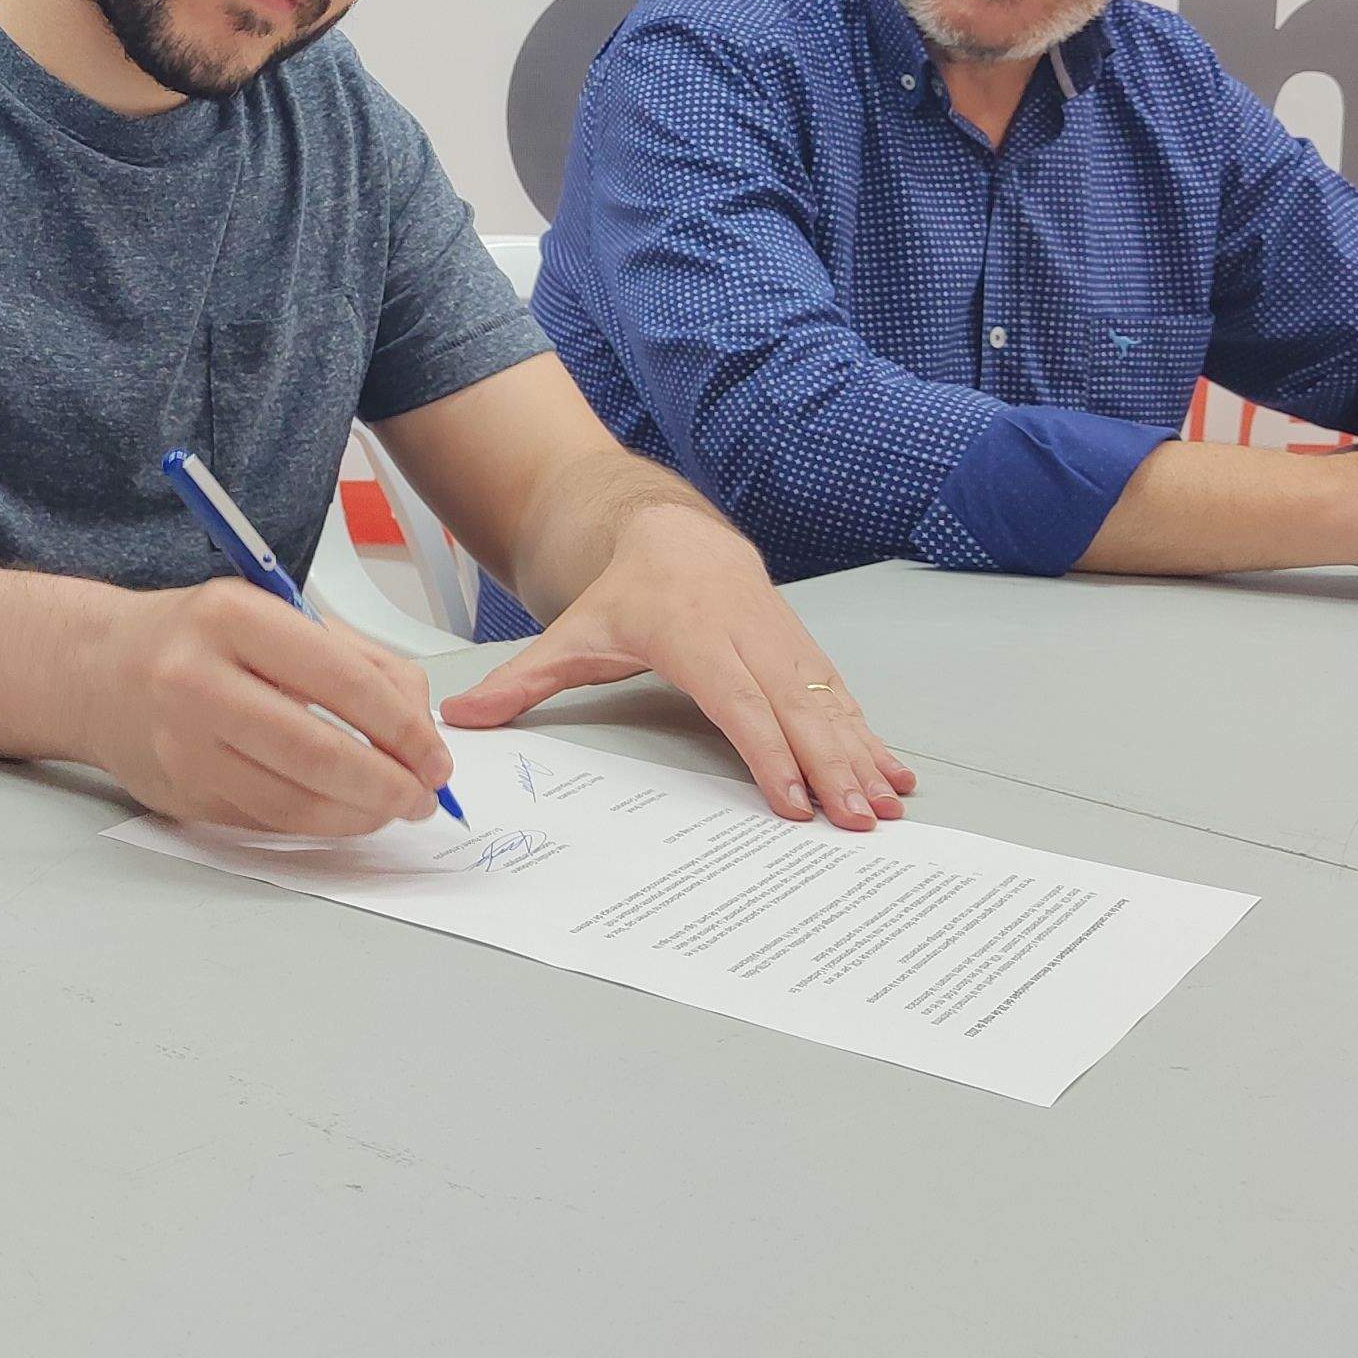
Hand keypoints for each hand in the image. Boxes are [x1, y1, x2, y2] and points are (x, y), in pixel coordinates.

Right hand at [77, 579, 453, 835]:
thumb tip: (420, 725)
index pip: (342, 680)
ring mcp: (182, 744)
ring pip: (293, 801)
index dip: (403, 728)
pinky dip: (316, 823)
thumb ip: (358, 659)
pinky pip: (266, 821)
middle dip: (389, 785)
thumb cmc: (197, 639)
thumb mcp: (276, 615)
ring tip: (391, 808)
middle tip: (423, 797)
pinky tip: (341, 812)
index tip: (435, 755)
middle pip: (318, 752)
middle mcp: (197, 679)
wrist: (97, 671)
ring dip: (359, 815)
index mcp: (232, 617)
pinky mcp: (179, 794)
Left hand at [438, 504, 916, 829]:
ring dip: (861, 757)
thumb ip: (521, 681)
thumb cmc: (625, 594)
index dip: (767, 752)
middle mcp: (747, 636)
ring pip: (828, 704)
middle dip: (830, 768)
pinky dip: (871, 736)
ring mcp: (782, 642)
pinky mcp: (802, 651)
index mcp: (693, 634)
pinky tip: (895, 774)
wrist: (675, 535)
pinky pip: (842, 697)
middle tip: (856, 821)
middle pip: (795, 709)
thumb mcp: (569, 633)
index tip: (792, 801)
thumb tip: (463, 716)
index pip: (737, 700)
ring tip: (888, 807)